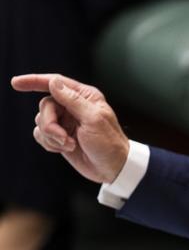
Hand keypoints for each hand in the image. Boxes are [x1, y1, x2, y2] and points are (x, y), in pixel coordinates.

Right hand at [11, 74, 129, 183]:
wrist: (112, 168)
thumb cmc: (109, 143)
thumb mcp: (93, 119)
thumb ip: (72, 100)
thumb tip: (53, 82)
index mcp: (84, 97)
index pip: (55, 83)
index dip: (34, 81)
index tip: (15, 83)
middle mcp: (73, 106)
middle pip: (45, 105)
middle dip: (50, 124)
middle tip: (64, 138)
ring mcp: (66, 122)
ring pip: (40, 121)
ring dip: (52, 136)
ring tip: (70, 145)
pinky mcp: (60, 136)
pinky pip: (40, 135)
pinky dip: (49, 143)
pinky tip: (65, 148)